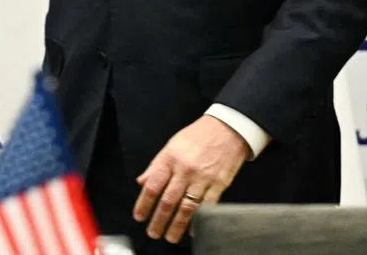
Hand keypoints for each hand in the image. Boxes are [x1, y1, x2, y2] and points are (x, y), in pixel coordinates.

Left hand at [133, 115, 249, 243]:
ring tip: (170, 237)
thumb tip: (142, 182)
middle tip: (153, 233)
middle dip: (159, 220)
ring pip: (187, 207)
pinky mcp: (219, 185)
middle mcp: (185, 170)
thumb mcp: (171, 145)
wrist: (227, 129)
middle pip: (168, 200)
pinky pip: (207, 207)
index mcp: (169, 159)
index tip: (139, 216)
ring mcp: (203, 178)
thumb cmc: (197, 137)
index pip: (153, 186)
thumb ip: (156, 166)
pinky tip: (193, 230)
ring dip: (177, 225)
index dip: (144, 204)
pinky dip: (199, 221)